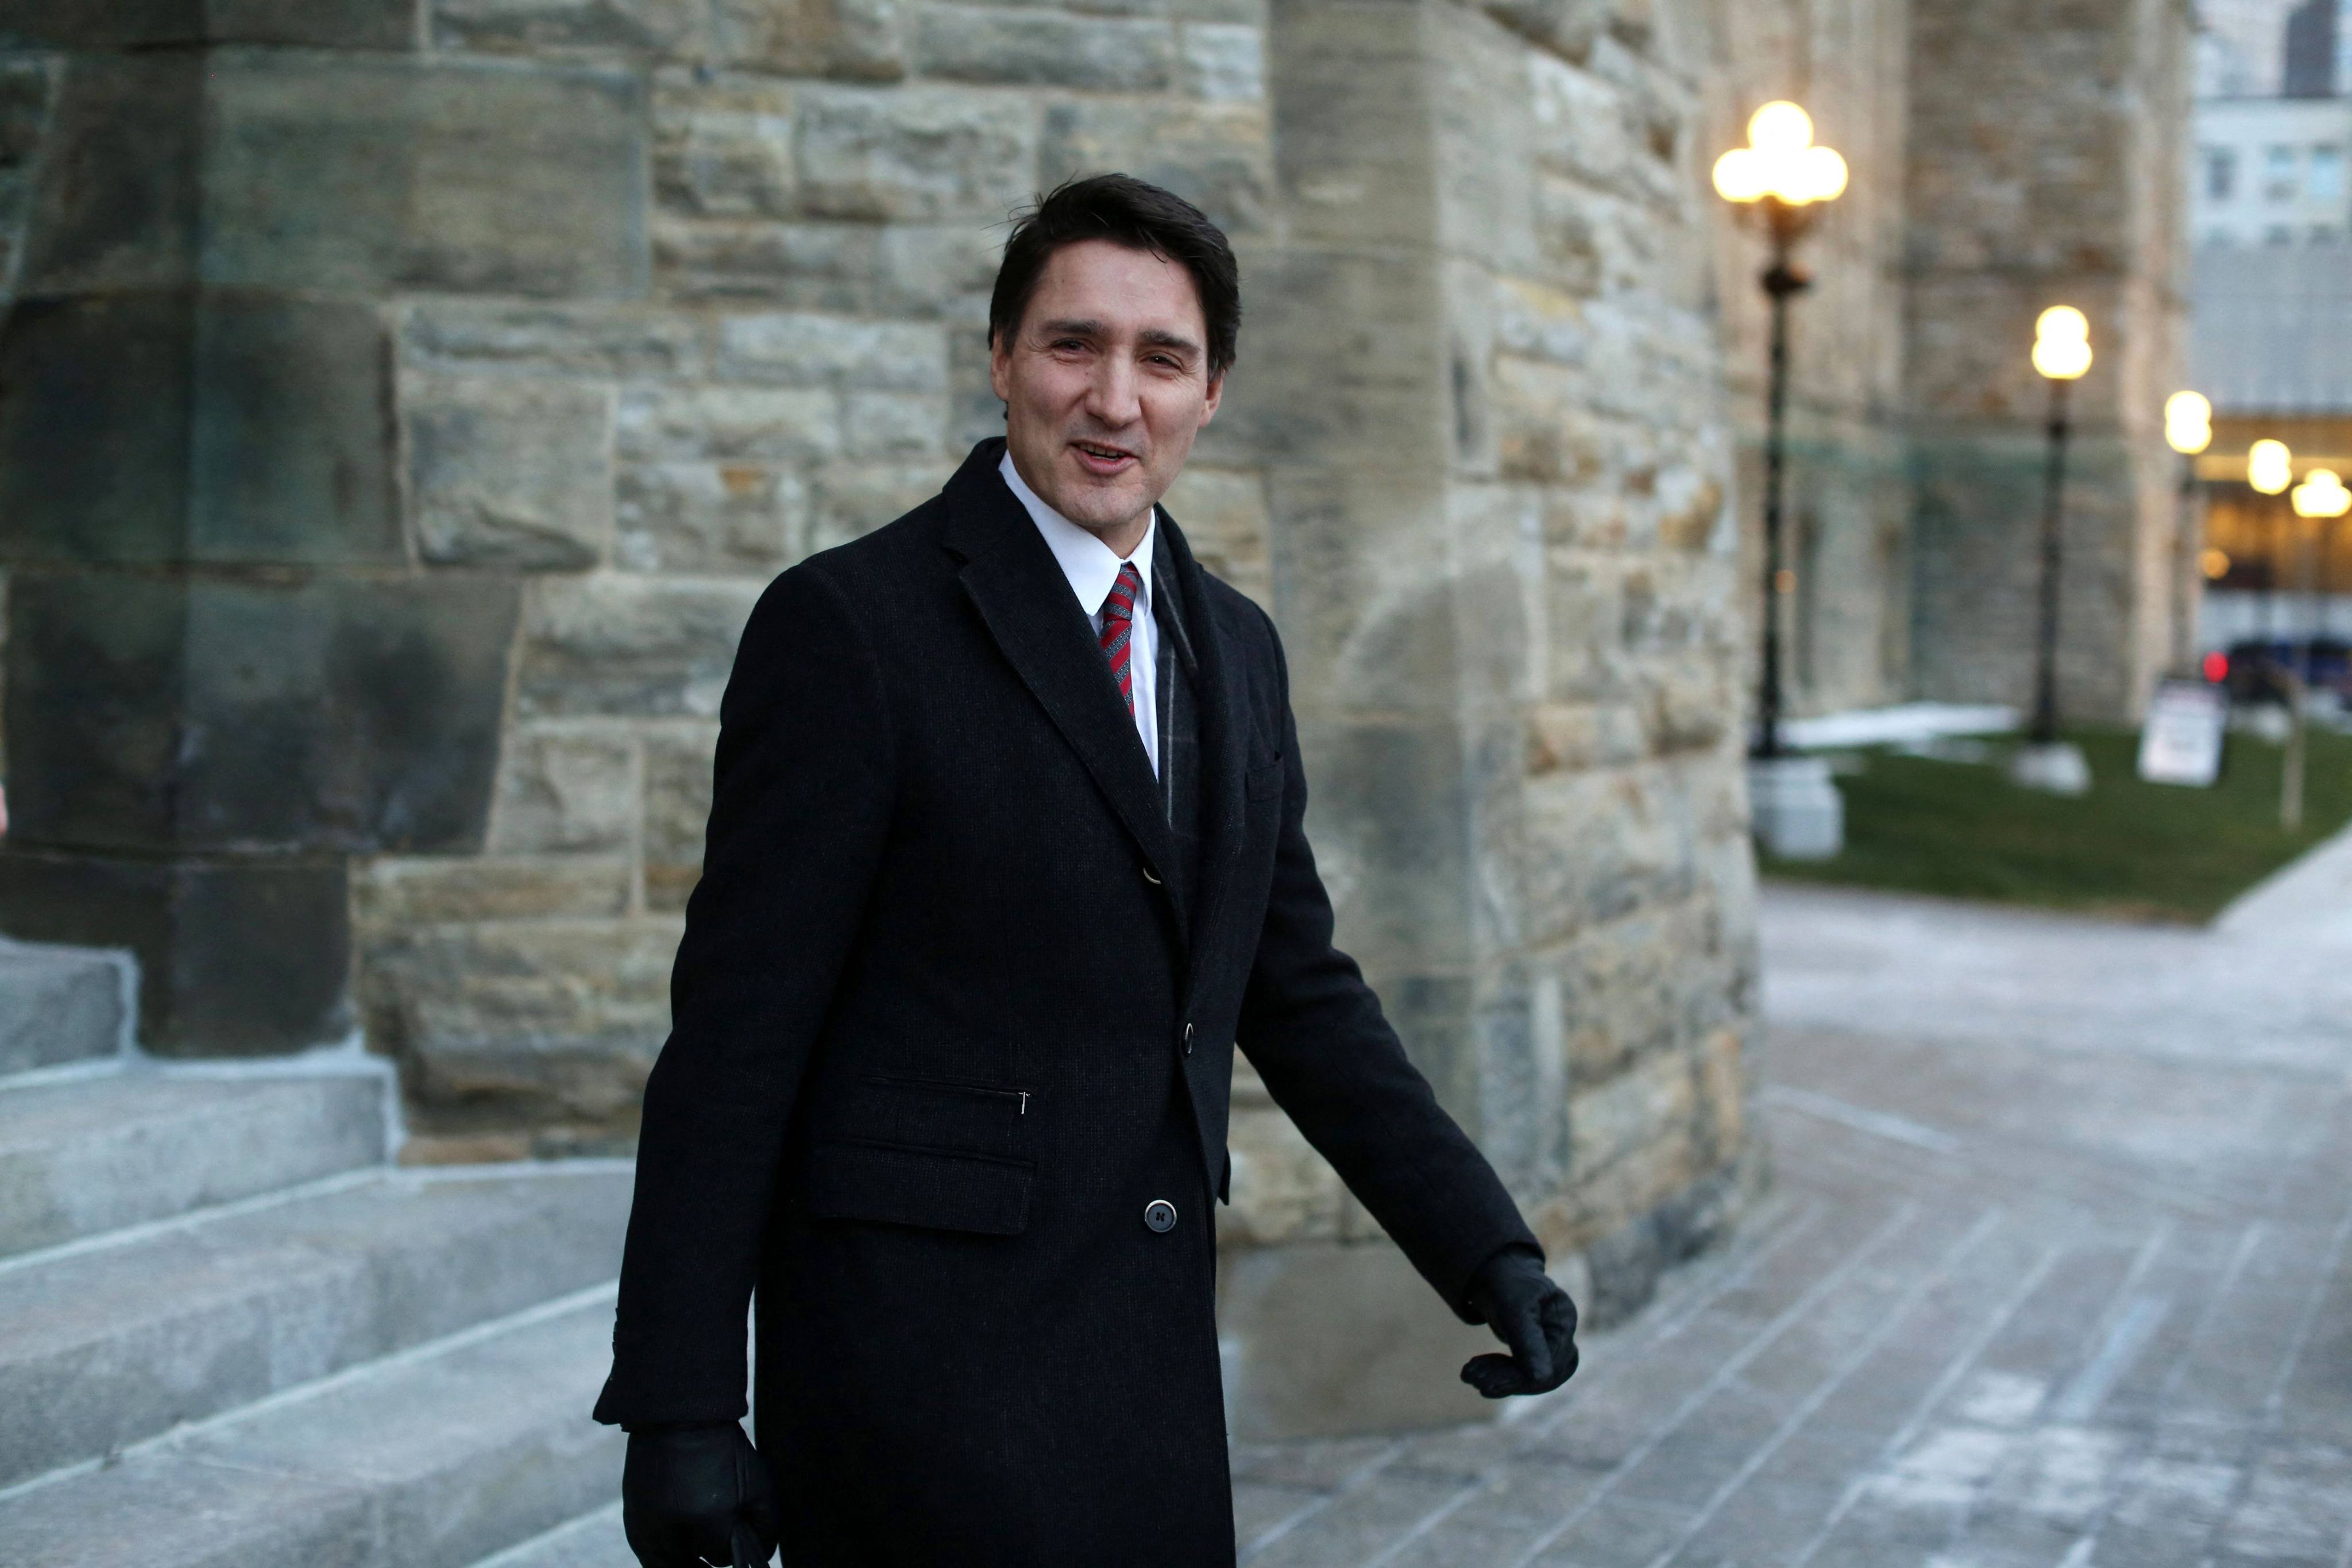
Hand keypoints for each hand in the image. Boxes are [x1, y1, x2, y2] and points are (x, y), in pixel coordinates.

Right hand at [622, 1422, 781, 1567]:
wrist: (678, 1416)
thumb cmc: (724, 1449)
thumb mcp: (758, 1483)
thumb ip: (766, 1524)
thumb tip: (762, 1555)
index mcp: (708, 1518)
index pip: (722, 1557)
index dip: (734, 1550)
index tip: (740, 1539)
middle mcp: (673, 1528)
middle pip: (690, 1565)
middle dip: (707, 1559)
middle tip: (716, 1548)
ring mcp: (647, 1526)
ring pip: (666, 1565)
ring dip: (683, 1562)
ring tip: (698, 1556)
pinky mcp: (633, 1520)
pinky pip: (649, 1555)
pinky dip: (664, 1555)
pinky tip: (679, 1545)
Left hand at [1460, 1247, 1578, 1397]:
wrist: (1493, 1272)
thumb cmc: (1506, 1283)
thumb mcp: (1513, 1308)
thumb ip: (1528, 1341)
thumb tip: (1542, 1379)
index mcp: (1563, 1319)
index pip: (1551, 1364)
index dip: (1520, 1379)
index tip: (1484, 1385)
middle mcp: (1561, 1334)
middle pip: (1544, 1375)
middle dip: (1506, 1380)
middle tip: (1470, 1377)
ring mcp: (1550, 1343)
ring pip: (1532, 1379)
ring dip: (1500, 1381)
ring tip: (1469, 1375)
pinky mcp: (1535, 1351)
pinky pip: (1522, 1374)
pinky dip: (1498, 1376)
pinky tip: (1474, 1372)